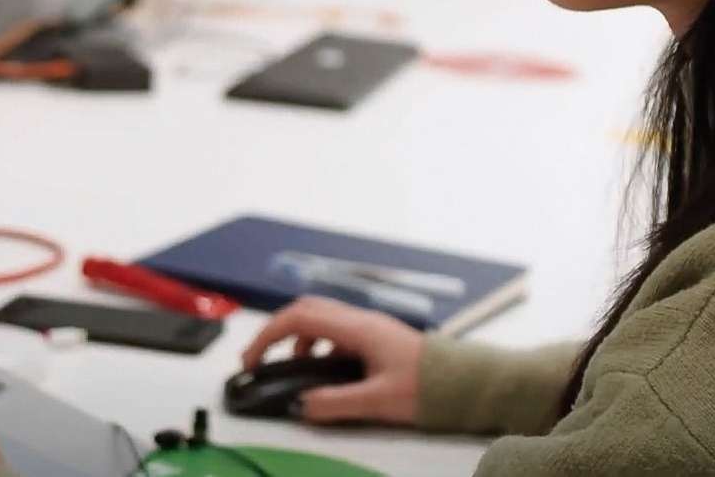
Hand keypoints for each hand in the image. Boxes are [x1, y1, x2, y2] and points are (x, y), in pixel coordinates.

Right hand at [239, 296, 424, 424]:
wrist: (463, 382)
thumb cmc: (428, 385)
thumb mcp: (377, 401)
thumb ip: (335, 404)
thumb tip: (301, 406)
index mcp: (357, 328)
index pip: (298, 318)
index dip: (267, 336)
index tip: (251, 360)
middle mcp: (360, 320)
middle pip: (305, 309)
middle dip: (276, 331)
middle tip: (261, 358)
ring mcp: (369, 326)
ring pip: (321, 318)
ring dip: (298, 338)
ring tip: (292, 368)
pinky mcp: (376, 337)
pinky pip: (337, 332)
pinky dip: (319, 346)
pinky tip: (324, 371)